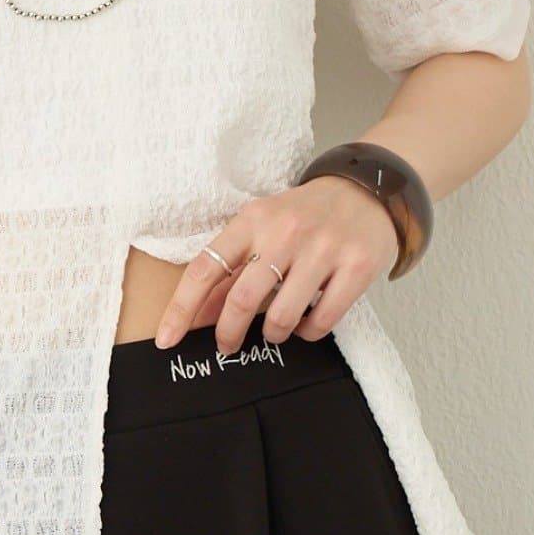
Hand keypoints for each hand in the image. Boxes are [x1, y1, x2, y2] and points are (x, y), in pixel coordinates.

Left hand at [153, 176, 400, 354]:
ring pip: (281, 318)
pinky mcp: (357, 267)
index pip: (205, 269)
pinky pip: (321, 322)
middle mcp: (285, 232)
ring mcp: (323, 249)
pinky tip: (307, 320)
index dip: (181, 309)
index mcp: (253, 220)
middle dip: (227, 334)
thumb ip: (231, 269)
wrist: (367, 190)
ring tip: (277, 327)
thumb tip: (197, 314)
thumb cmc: (305, 215)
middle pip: (240, 300)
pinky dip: (308, 332)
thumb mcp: (262, 229)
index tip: (166, 339)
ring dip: (273, 334)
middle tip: (227, 345)